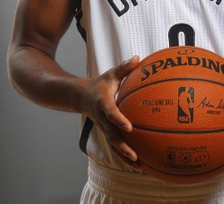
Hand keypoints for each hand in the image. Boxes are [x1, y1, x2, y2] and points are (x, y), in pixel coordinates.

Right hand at [82, 55, 140, 169]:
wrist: (81, 97)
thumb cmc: (100, 84)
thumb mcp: (110, 74)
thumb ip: (124, 67)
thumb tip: (138, 58)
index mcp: (103, 103)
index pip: (111, 113)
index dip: (119, 119)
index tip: (129, 126)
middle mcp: (103, 119)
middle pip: (112, 136)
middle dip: (123, 147)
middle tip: (135, 155)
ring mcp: (104, 128)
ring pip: (114, 145)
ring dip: (125, 157)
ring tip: (139, 166)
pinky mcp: (107, 132)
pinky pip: (116, 146)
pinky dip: (126, 156)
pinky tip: (140, 164)